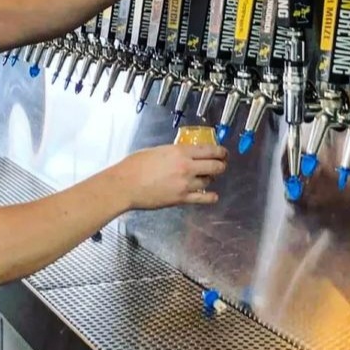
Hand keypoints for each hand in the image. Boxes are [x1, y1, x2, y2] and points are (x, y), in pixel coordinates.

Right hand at [112, 144, 228, 209]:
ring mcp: (185, 184)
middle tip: (221, 164)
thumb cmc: (135, 166)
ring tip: (207, 177)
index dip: (221, 151)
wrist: (125, 185)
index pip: (210, 150)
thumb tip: (184, 153)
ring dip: (210, 179)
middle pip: (216, 166)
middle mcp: (187, 167)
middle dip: (221, 165)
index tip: (224, 152)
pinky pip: (202, 198)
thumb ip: (174, 152)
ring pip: (209, 181)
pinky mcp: (181, 199)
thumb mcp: (158, 150)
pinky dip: (210, 197)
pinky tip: (213, 196)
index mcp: (180, 151)